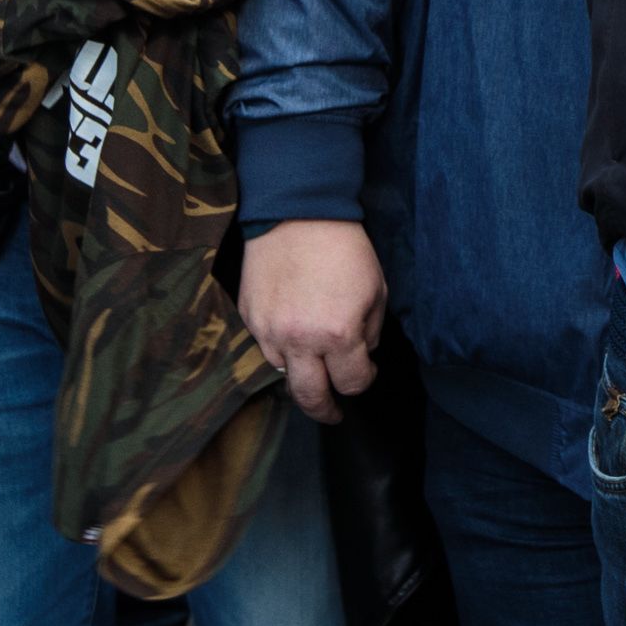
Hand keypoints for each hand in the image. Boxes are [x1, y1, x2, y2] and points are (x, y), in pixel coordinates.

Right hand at [240, 218, 388, 422]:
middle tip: (334, 413)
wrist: (297, 213)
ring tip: (314, 359)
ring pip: (285, 374)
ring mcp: (269, 332)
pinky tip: (294, 329)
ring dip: (302, 372)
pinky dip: (282, 347)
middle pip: (311, 399)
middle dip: (326, 410)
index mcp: (337, 335)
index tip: (365, 371)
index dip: (363, 380)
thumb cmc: (344, 249)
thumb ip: (371, 331)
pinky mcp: (249, 318)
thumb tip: (360, 354)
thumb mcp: (376, 289)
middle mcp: (299, 341)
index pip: (352, 383)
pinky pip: (266, 348)